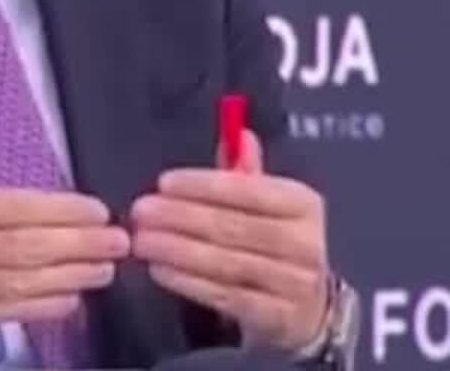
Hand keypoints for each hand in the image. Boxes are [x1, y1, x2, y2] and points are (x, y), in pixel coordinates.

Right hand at [0, 95, 130, 351]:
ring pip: (20, 283)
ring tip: (106, 270)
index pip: (11, 208)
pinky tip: (68, 301)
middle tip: (120, 242)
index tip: (97, 210)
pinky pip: (1, 314)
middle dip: (78, 245)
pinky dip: (38, 308)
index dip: (58, 210)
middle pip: (25, 247)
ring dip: (68, 276)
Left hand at [129, 129, 330, 353]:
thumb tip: (236, 132)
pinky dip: (187, 282)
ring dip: (177, 249)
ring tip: (141, 240)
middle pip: (233, 226)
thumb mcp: (270, 205)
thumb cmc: (278, 244)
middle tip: (141, 211)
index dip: (203, 185)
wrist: (308, 309)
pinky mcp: (275, 317)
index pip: (249, 190)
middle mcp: (305, 243)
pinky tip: (159, 269)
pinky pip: (224, 295)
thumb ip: (246, 173)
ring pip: (225, 262)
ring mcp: (293, 283)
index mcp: (304, 204)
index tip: (164, 182)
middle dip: (180, 217)